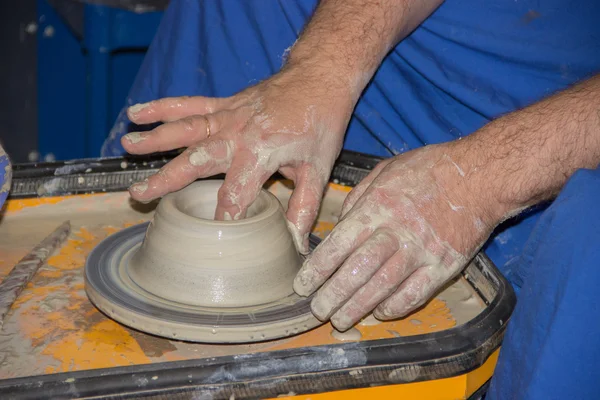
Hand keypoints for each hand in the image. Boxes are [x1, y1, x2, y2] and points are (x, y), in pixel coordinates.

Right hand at [122, 67, 354, 252]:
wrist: (319, 77)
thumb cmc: (320, 122)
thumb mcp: (317, 167)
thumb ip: (303, 206)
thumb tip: (295, 242)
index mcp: (260, 153)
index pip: (234, 194)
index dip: (222, 218)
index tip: (207, 239)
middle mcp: (237, 135)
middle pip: (196, 161)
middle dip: (167, 179)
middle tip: (139, 194)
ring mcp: (227, 116)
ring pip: (185, 129)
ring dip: (155, 138)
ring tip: (127, 145)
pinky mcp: (224, 104)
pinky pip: (190, 104)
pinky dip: (164, 107)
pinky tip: (137, 112)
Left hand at [293, 143, 497, 330]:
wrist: (481, 175)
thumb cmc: (430, 169)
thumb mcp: (385, 170)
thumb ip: (359, 198)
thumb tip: (339, 224)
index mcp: (377, 207)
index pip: (339, 244)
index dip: (317, 268)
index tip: (302, 285)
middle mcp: (396, 231)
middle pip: (357, 270)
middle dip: (333, 294)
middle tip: (316, 311)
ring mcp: (421, 251)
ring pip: (383, 286)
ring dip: (358, 307)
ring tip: (340, 320)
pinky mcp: (444, 265)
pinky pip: (416, 293)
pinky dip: (395, 306)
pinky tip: (379, 313)